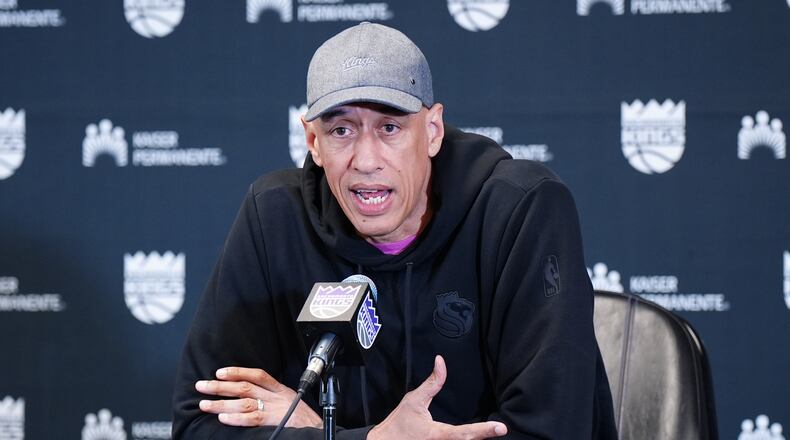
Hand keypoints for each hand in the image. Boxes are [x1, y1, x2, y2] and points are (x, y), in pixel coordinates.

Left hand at [195, 367, 321, 428]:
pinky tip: (223, 418)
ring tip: (204, 405)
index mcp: (280, 390)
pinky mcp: (274, 422)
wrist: (318, 431)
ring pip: (244, 402)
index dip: (237, 371)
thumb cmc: (303, 420)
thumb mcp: (289, 402)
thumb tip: (246, 398)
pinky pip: (252, 419)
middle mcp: (276, 397)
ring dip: (222, 404)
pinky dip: (236, 418)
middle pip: (245, 387)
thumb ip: (271, 398)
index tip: (219, 372)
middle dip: (221, 386)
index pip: (257, 375)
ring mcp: (275, 410)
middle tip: (201, 386)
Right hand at [368, 356, 507, 439]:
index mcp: (438, 435)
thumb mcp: (414, 400)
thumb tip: (441, 362)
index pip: (465, 433)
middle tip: (500, 430)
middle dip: (485, 437)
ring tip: (491, 433)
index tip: (501, 428)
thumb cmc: (399, 424)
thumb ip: (432, 383)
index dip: (484, 431)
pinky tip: (476, 436)